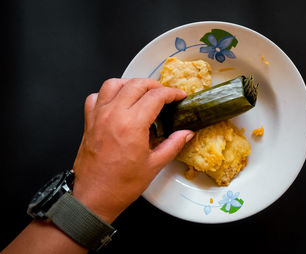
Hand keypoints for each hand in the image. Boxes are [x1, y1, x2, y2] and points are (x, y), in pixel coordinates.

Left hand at [72, 78, 193, 222]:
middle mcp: (113, 114)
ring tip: (142, 93)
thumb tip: (186, 133)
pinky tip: (118, 103)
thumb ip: (173, 144)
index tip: (179, 96)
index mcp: (132, 124)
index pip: (156, 96)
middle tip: (165, 94)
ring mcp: (98, 116)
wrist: (93, 197)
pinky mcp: (89, 122)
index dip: (172, 93)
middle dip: (155, 85)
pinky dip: (108, 94)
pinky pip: (96, 96)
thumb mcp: (154, 165)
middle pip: (136, 84)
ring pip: (114, 84)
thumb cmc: (121, 185)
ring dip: (131, 84)